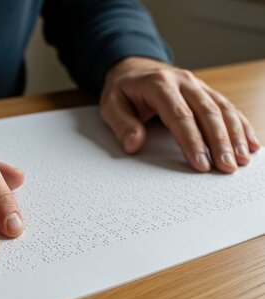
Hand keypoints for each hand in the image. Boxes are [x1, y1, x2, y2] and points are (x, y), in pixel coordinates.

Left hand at [100, 57, 259, 172]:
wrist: (132, 69)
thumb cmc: (122, 91)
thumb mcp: (110, 106)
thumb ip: (121, 124)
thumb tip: (133, 144)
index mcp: (158, 84)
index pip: (179, 116)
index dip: (192, 141)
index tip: (200, 163)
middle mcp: (183, 81)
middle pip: (207, 112)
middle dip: (219, 142)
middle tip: (227, 167)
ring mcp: (197, 85)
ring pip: (222, 109)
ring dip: (234, 136)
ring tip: (241, 160)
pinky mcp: (205, 91)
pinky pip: (228, 107)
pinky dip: (240, 126)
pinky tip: (250, 144)